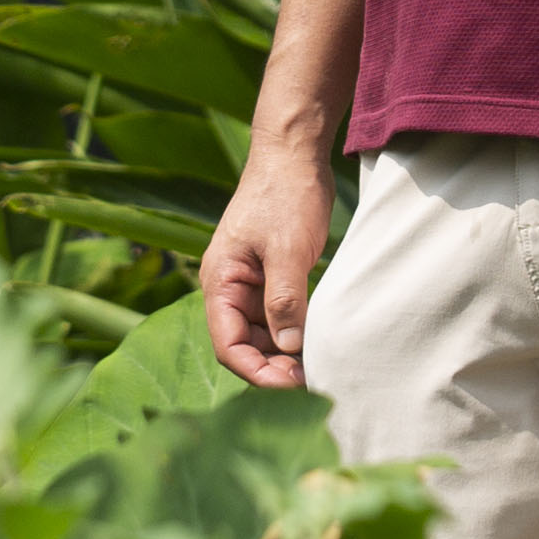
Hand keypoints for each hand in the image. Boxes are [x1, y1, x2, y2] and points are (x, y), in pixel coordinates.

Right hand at [201, 146, 338, 388]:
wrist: (295, 152)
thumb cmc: (285, 194)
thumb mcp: (287, 249)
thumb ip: (284, 300)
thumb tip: (287, 350)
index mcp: (220, 281)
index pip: (228, 345)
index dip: (256, 372)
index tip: (291, 386)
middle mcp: (230, 287)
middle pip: (244, 346)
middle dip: (273, 369)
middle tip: (313, 381)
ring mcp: (251, 282)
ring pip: (262, 335)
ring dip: (285, 355)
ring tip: (319, 367)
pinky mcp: (272, 275)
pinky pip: (278, 316)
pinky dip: (295, 333)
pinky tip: (318, 343)